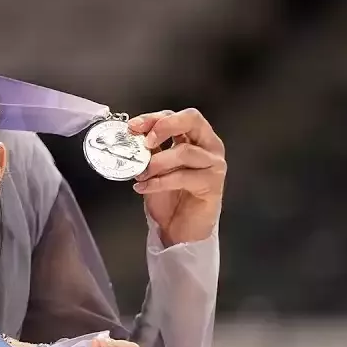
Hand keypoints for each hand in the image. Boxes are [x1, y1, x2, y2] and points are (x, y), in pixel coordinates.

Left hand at [128, 108, 225, 245]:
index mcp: (195, 137)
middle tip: (145, 142)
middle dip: (164, 126)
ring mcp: (214, 164)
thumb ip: (149, 150)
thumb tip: (132, 135)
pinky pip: (184, 177)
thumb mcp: (154, 167)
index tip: (134, 127)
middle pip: (192, 120)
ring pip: (185, 151)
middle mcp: (209, 146)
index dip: (154, 118)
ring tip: (141, 173)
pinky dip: (159, 182)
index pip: (176, 116)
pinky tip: (144, 187)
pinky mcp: (212, 184)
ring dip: (157, 162)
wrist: (179, 230)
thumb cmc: (170, 198)